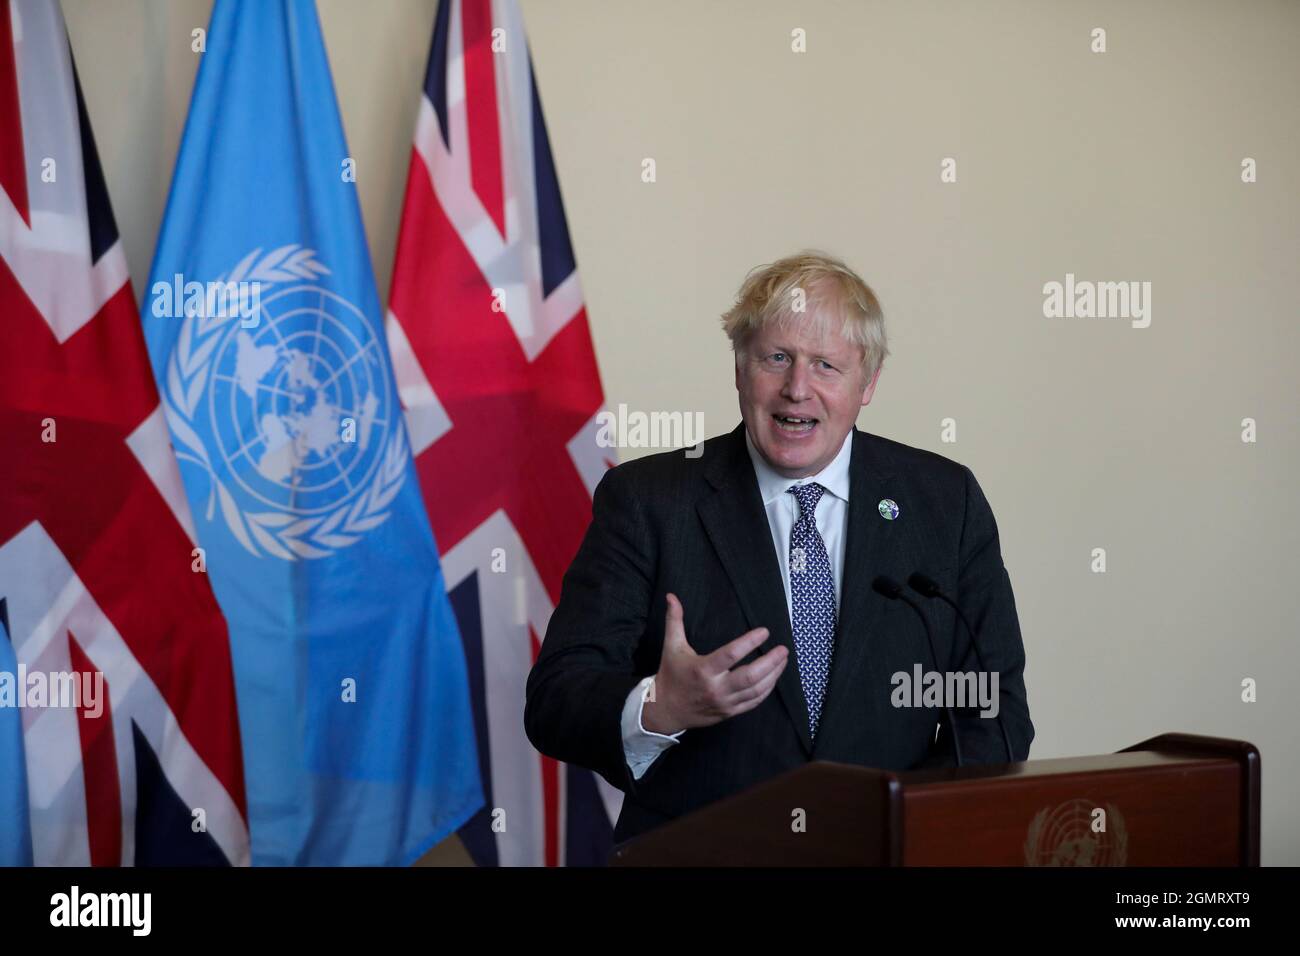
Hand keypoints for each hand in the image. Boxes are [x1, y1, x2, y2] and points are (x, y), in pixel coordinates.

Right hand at [641, 593, 788, 734]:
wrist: (666, 710)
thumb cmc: (671, 675)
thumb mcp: (671, 646)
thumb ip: (674, 620)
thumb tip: (671, 596)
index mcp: (703, 669)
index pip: (731, 654)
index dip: (750, 642)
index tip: (765, 631)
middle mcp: (716, 688)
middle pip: (750, 677)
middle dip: (771, 662)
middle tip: (783, 649)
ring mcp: (725, 702)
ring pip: (756, 690)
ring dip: (774, 675)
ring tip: (783, 660)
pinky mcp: (730, 712)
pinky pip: (754, 702)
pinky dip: (767, 689)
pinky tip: (774, 677)